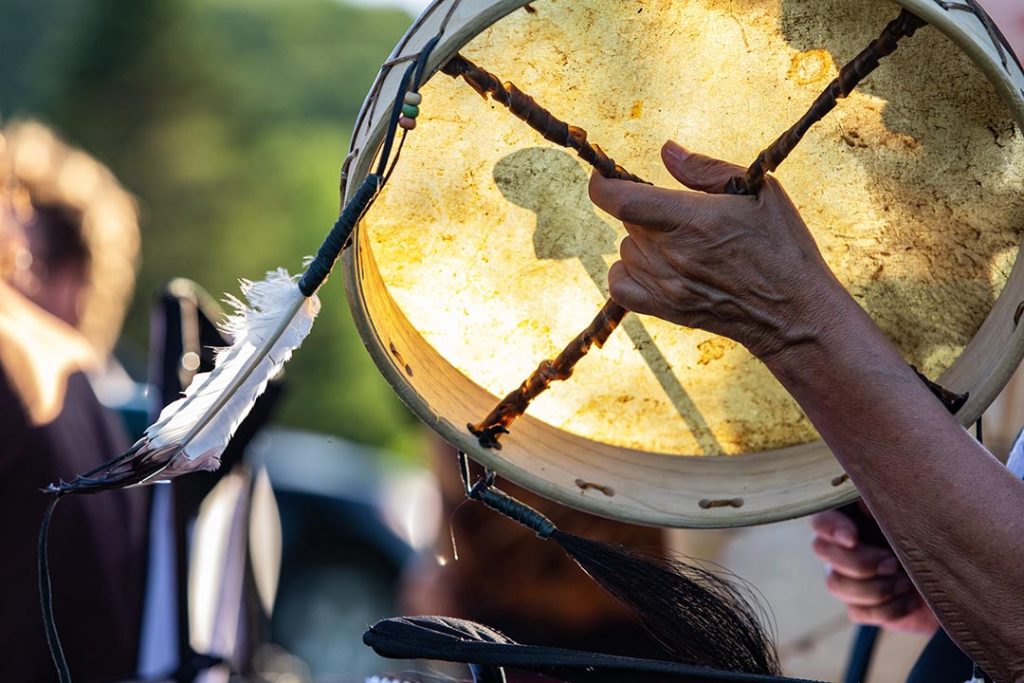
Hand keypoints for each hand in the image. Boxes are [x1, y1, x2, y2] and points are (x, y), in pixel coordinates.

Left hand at [589, 141, 845, 360]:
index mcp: (695, 219)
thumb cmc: (783, 245)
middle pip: (628, 221)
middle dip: (645, 209)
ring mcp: (667, 285)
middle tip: (681, 215)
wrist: (794, 312)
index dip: (602, 183)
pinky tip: (654, 265)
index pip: (620, 200)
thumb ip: (705, 169)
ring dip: (643, 241)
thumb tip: (665, 150)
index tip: (606, 175)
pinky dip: (627, 271)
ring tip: (683, 244)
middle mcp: (674, 254)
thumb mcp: (759, 191)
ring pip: (626, 249)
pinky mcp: (666, 309)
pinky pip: (619, 285)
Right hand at [812, 509, 939, 633]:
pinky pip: (857, 612)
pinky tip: (911, 599)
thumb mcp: (916, 514)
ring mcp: (847, 577)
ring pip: (836, 584)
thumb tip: (865, 505)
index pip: (820, 518)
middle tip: (894, 563)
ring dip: (877, 587)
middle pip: (822, 550)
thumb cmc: (936, 535)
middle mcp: (842, 545)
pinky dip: (889, 608)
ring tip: (908, 582)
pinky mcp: (860, 606)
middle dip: (860, 561)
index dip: (831, 528)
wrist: (962, 576)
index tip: (853, 538)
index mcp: (852, 517)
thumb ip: (889, 504)